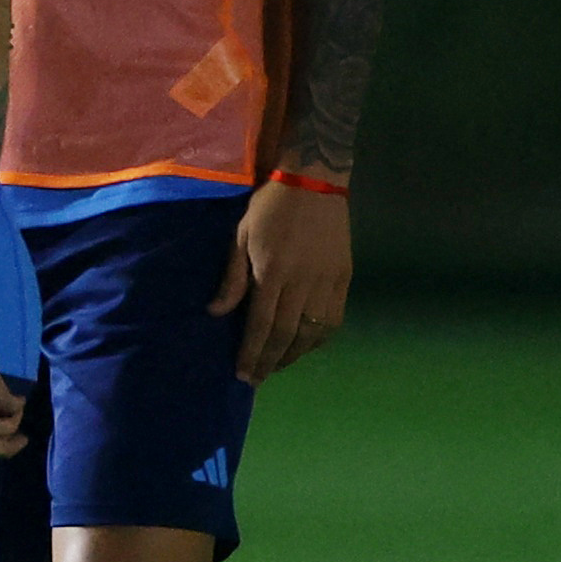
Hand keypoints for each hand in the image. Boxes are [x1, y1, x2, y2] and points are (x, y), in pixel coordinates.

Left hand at [211, 179, 351, 382]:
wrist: (315, 183)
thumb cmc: (269, 208)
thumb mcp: (240, 236)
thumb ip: (232, 277)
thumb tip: (216, 313)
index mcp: (273, 272)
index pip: (261, 325)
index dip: (251, 353)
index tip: (242, 374)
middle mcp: (303, 282)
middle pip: (287, 334)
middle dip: (270, 361)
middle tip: (256, 379)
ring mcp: (327, 281)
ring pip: (313, 331)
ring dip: (295, 354)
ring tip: (276, 366)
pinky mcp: (344, 278)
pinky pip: (334, 318)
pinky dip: (319, 338)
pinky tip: (305, 346)